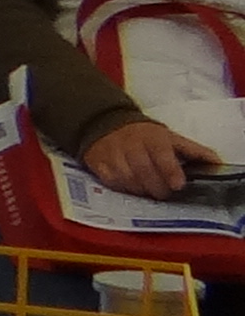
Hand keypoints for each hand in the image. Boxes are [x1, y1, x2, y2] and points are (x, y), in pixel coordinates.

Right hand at [86, 117, 210, 199]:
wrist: (106, 121)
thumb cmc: (145, 135)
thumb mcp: (170, 138)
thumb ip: (194, 151)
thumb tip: (217, 163)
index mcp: (152, 137)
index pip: (161, 154)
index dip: (170, 171)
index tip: (178, 185)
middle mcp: (130, 144)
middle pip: (143, 170)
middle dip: (157, 187)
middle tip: (165, 194)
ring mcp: (112, 153)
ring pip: (126, 178)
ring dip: (140, 190)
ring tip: (148, 191)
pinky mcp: (97, 162)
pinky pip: (110, 181)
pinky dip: (122, 188)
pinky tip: (131, 188)